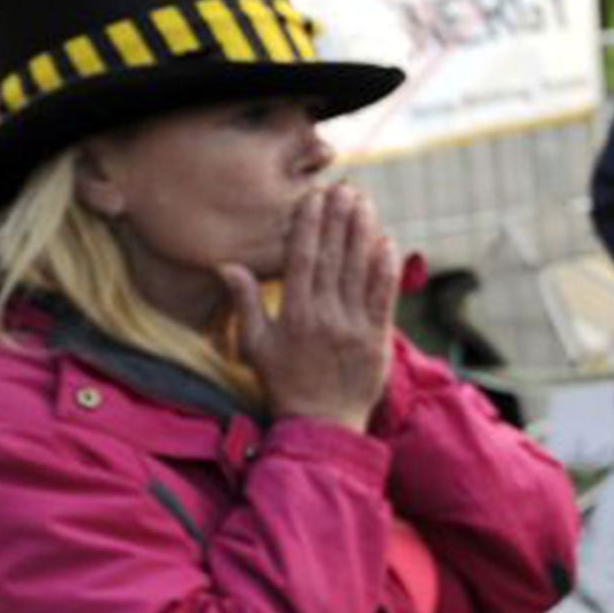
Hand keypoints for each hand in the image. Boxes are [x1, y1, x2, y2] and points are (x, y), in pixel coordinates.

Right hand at [223, 182, 400, 430]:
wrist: (322, 424)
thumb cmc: (284, 384)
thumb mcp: (254, 346)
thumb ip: (245, 303)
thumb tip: (226, 265)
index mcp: (293, 315)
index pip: (301, 259)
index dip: (309, 224)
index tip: (313, 197)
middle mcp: (325, 316)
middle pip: (333, 257)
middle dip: (339, 219)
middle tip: (345, 188)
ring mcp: (354, 327)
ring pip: (359, 270)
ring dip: (363, 233)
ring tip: (365, 203)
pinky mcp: (378, 338)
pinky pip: (383, 296)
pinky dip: (386, 268)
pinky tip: (387, 241)